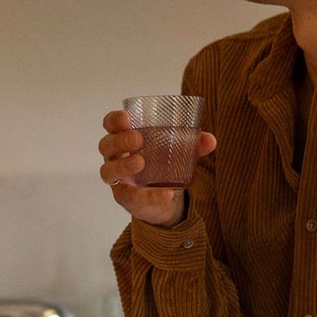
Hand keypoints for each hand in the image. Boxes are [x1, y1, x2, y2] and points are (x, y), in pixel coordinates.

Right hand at [99, 109, 216, 227]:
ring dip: (123, 165)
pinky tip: (166, 194)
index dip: (114, 120)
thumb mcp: (177, 152)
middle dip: (119, 140)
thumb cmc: (163, 165)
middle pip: (106, 145)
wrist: (164, 198)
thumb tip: (210, 140)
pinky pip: (132, 197)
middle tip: (138, 139)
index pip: (110, 125)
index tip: (127, 118)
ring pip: (108, 171)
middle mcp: (116, 157)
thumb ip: (192, 144)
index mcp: (125, 139)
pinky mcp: (126, 199)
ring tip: (140, 163)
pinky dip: (149, 196)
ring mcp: (118, 179)